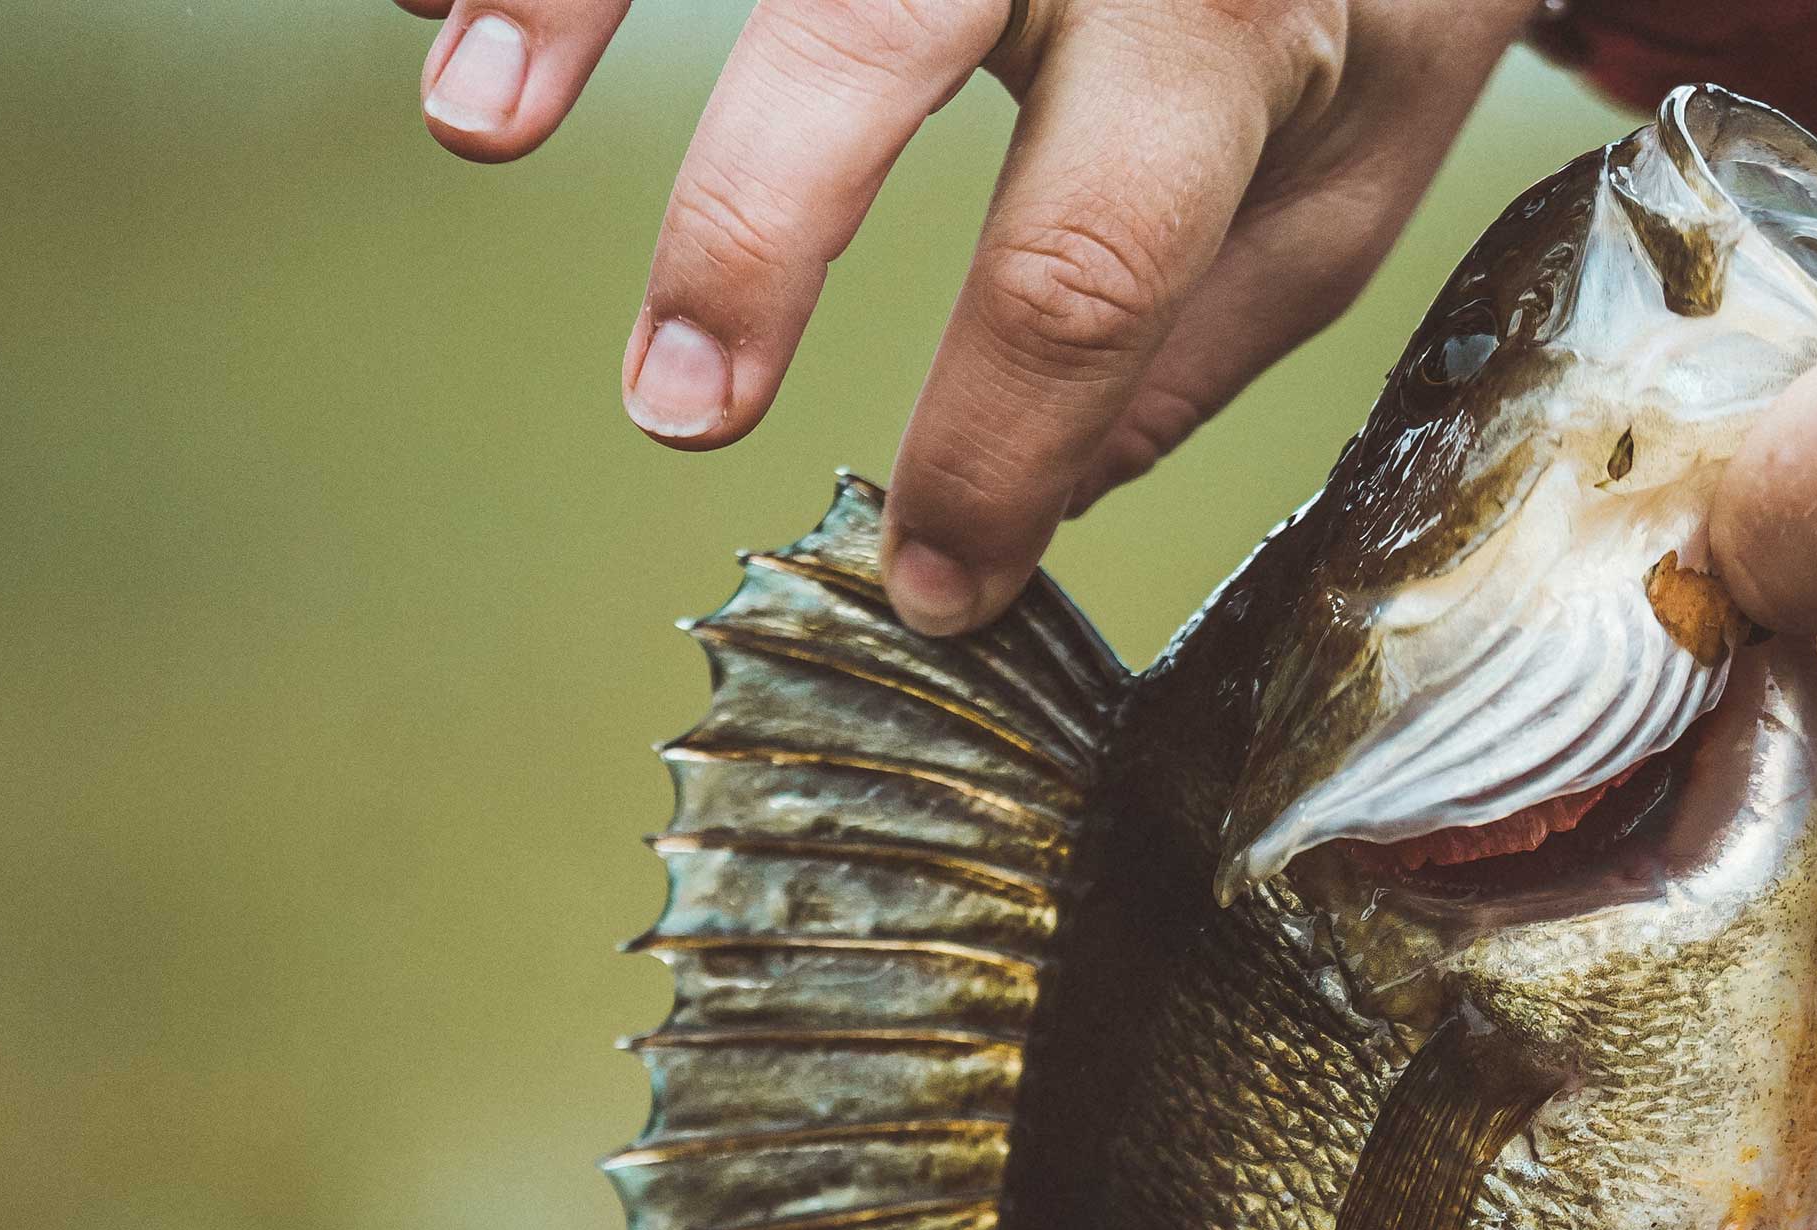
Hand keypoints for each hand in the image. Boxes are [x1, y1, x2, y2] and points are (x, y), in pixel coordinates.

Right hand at [396, 0, 1530, 634]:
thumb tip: (1044, 510)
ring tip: (465, 124)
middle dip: (758, 227)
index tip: (933, 585)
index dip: (994, 449)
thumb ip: (1200, 334)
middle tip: (676, 404)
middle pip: (889, 34)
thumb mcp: (1352, 162)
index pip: (1088, 270)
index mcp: (1233, 24)